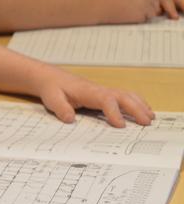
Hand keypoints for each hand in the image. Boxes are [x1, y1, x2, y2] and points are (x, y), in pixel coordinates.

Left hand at [36, 69, 153, 126]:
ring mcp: (103, 91)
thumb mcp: (52, 99)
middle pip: (123, 97)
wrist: (51, 78)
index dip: (114, 112)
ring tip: (151, 118)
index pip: (106, 100)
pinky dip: (136, 102)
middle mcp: (99, 90)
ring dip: (140, 105)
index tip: (121, 125)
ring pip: (126, 95)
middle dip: (136, 109)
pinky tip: (143, 111)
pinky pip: (124, 97)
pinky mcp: (104, 94)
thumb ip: (61, 108)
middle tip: (147, 123)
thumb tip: (70, 119)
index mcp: (88, 92)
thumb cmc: (52, 89)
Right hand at [95, 0, 183, 22]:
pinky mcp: (140, 13)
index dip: (166, 3)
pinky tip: (125, 14)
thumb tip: (156, 5)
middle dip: (151, 8)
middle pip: (157, 3)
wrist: (96, 4)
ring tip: (127, 10)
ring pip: (152, 12)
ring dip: (143, 13)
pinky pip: (144, 19)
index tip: (173, 12)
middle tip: (141, 11)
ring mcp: (144, 3)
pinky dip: (137, 19)